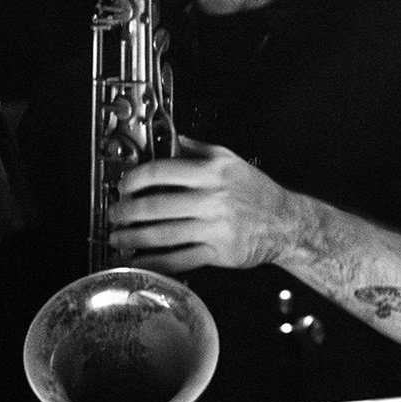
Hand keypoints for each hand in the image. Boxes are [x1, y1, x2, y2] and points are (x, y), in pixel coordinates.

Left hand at [106, 140, 308, 273]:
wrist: (287, 223)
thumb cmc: (258, 193)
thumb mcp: (231, 161)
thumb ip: (199, 150)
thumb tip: (174, 138)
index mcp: (212, 173)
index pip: (161, 171)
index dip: (134, 179)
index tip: (123, 186)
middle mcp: (213, 199)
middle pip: (156, 206)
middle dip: (126, 212)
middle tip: (114, 214)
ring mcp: (215, 227)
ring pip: (163, 235)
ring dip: (133, 238)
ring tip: (118, 238)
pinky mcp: (219, 252)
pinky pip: (179, 260)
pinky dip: (155, 262)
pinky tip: (139, 261)